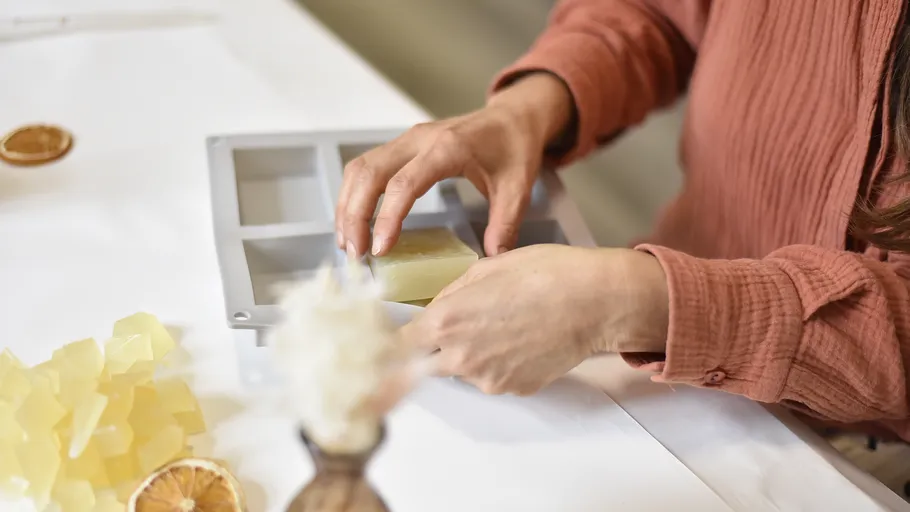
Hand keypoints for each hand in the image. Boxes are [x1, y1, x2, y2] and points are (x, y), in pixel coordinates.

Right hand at [335, 73, 572, 257]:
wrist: (512, 116)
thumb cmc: (514, 148)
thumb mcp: (518, 188)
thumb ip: (505, 223)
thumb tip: (492, 258)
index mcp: (447, 148)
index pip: (404, 183)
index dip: (387, 217)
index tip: (380, 249)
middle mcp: (419, 139)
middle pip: (369, 173)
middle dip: (354, 215)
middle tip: (355, 255)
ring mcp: (406, 139)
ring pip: (360, 169)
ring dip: (347, 206)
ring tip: (348, 244)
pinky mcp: (401, 145)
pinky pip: (366, 167)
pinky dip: (353, 195)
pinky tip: (354, 223)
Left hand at [399, 245, 669, 395]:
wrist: (596, 302)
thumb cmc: (547, 274)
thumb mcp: (488, 268)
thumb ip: (453, 294)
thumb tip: (438, 309)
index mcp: (446, 321)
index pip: (400, 346)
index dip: (395, 344)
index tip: (391, 345)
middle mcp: (461, 357)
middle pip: (426, 364)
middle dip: (431, 350)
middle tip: (457, 329)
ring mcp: (488, 378)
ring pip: (464, 369)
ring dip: (471, 353)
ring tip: (506, 324)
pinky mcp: (514, 389)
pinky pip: (494, 377)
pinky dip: (501, 362)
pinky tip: (524, 338)